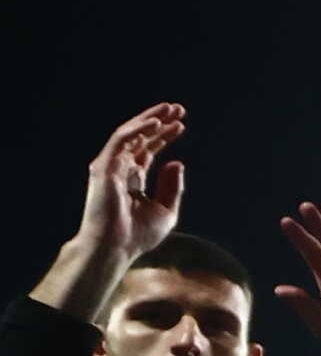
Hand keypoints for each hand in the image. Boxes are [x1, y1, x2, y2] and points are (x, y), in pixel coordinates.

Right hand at [75, 105, 188, 260]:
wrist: (116, 247)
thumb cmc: (137, 235)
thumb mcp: (166, 210)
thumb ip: (172, 187)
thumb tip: (176, 162)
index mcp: (133, 179)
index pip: (147, 150)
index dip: (163, 135)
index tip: (181, 124)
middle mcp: (120, 169)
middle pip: (139, 138)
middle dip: (158, 121)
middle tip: (178, 108)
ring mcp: (110, 167)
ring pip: (129, 134)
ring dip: (149, 119)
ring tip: (170, 109)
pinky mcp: (103, 167)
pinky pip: (121, 141)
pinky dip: (138, 130)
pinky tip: (156, 123)